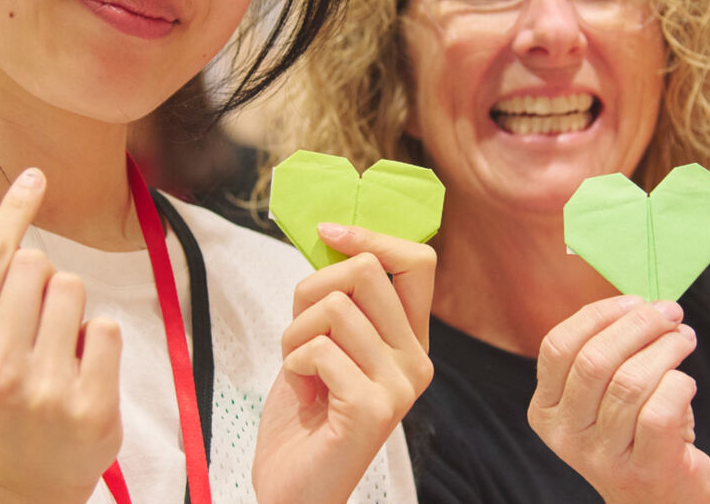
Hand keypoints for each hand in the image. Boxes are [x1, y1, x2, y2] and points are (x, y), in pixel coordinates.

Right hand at [0, 166, 121, 503]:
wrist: (28, 474)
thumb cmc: (0, 380)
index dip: (15, 210)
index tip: (35, 177)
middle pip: (38, 267)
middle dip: (44, 282)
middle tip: (34, 326)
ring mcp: (41, 394)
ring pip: (74, 291)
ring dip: (73, 310)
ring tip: (58, 349)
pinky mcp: (89, 409)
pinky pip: (107, 328)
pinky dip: (100, 341)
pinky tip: (82, 371)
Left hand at [252, 224, 435, 503]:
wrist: (292, 489)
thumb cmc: (304, 416)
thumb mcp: (322, 342)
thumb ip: (337, 298)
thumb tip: (335, 235)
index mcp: (410, 340)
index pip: (418, 261)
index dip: (371, 235)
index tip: (330, 231)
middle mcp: (416, 360)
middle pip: (368, 271)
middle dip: (313, 288)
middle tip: (300, 330)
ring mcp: (400, 386)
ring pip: (336, 308)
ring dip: (295, 334)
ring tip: (300, 371)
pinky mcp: (375, 408)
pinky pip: (320, 349)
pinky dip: (293, 364)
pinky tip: (302, 394)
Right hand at [527, 295, 709, 503]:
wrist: (662, 502)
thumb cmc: (634, 435)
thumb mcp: (600, 399)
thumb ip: (605, 355)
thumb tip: (640, 304)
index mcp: (546, 411)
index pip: (558, 347)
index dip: (599, 315)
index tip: (635, 300)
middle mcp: (567, 436)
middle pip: (595, 359)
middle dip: (639, 325)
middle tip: (670, 313)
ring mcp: (602, 457)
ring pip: (631, 382)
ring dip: (666, 349)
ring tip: (684, 339)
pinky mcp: (645, 470)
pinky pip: (661, 411)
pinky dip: (680, 384)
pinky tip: (687, 382)